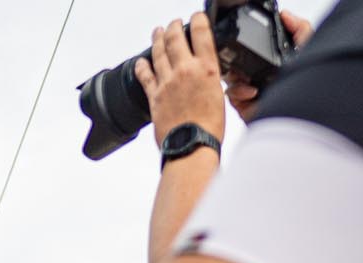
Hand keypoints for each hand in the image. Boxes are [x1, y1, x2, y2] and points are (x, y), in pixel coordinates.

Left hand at [138, 12, 231, 140]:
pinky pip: (145, 76)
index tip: (196, 16)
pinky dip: (142, 66)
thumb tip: (210, 75)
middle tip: (174, 23)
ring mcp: (167, 82)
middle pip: (175, 38)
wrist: (192, 146)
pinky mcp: (154, 96)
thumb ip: (212, 80)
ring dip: (157, 39)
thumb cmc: (210, 128)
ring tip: (157, 31)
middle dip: (174, 26)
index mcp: (207, 69)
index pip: (202, 33)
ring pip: (158, 52)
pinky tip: (141, 61)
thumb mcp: (221, 97)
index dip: (198, 19)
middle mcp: (186, 71)